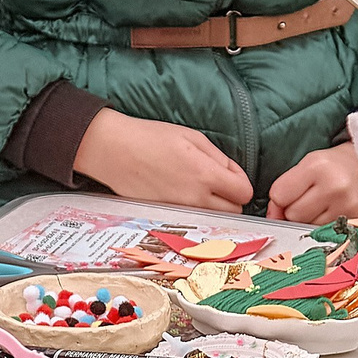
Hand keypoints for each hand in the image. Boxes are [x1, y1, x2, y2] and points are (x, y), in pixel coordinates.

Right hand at [72, 110, 253, 211]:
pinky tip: (180, 194)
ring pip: (214, 219)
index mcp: (205, 175)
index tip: (228, 174)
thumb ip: (219, 158)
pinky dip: (194, 211)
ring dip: (214, 207)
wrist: (113, 151)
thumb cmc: (150, 138)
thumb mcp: (192, 137)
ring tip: (197, 188)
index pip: (244, 193)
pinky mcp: (167, 218)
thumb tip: (232, 173)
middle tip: (215, 182)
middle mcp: (195, 199)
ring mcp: (180, 212)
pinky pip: (192, 220)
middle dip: (230, 198)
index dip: (240, 182)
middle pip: (234, 212)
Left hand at [268, 143, 357, 223]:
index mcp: (318, 166)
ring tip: (327, 204)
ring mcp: (349, 207)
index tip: (292, 193)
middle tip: (313, 197)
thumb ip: (286, 188)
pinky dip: (327, 228)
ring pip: (308, 228)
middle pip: (293, 215)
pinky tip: (336, 213)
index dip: (280, 198)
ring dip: (312, 220)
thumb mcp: (309, 164)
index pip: (279, 195)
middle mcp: (335, 187)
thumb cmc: (338, 165)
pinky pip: (327, 235)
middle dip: (297, 209)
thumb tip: (273, 217)